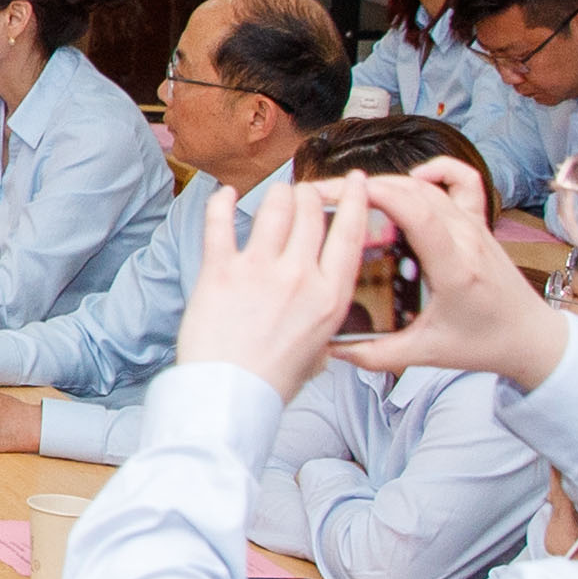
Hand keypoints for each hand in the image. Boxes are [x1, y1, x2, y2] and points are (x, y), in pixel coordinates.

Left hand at [172, 175, 376, 400]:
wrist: (230, 396)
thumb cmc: (272, 380)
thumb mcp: (320, 350)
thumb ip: (326, 322)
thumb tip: (325, 313)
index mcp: (330, 296)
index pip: (351, 232)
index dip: (357, 199)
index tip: (358, 182)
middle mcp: (299, 276)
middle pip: (311, 211)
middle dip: (309, 195)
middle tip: (304, 194)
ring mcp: (259, 269)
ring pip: (274, 207)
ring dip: (276, 195)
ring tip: (275, 195)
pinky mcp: (221, 270)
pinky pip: (220, 222)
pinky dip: (221, 202)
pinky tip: (225, 194)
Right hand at [324, 158, 571, 392]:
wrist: (530, 337)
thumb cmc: (483, 344)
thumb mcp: (424, 355)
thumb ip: (374, 354)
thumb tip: (329, 345)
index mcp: (455, 270)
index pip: (419, 216)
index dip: (380, 196)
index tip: (342, 194)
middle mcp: (467, 240)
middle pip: (415, 193)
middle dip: (367, 187)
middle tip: (328, 196)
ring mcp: (475, 227)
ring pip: (429, 187)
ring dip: (388, 183)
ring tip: (352, 193)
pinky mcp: (480, 223)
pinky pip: (463, 181)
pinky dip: (438, 170)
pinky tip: (414, 178)